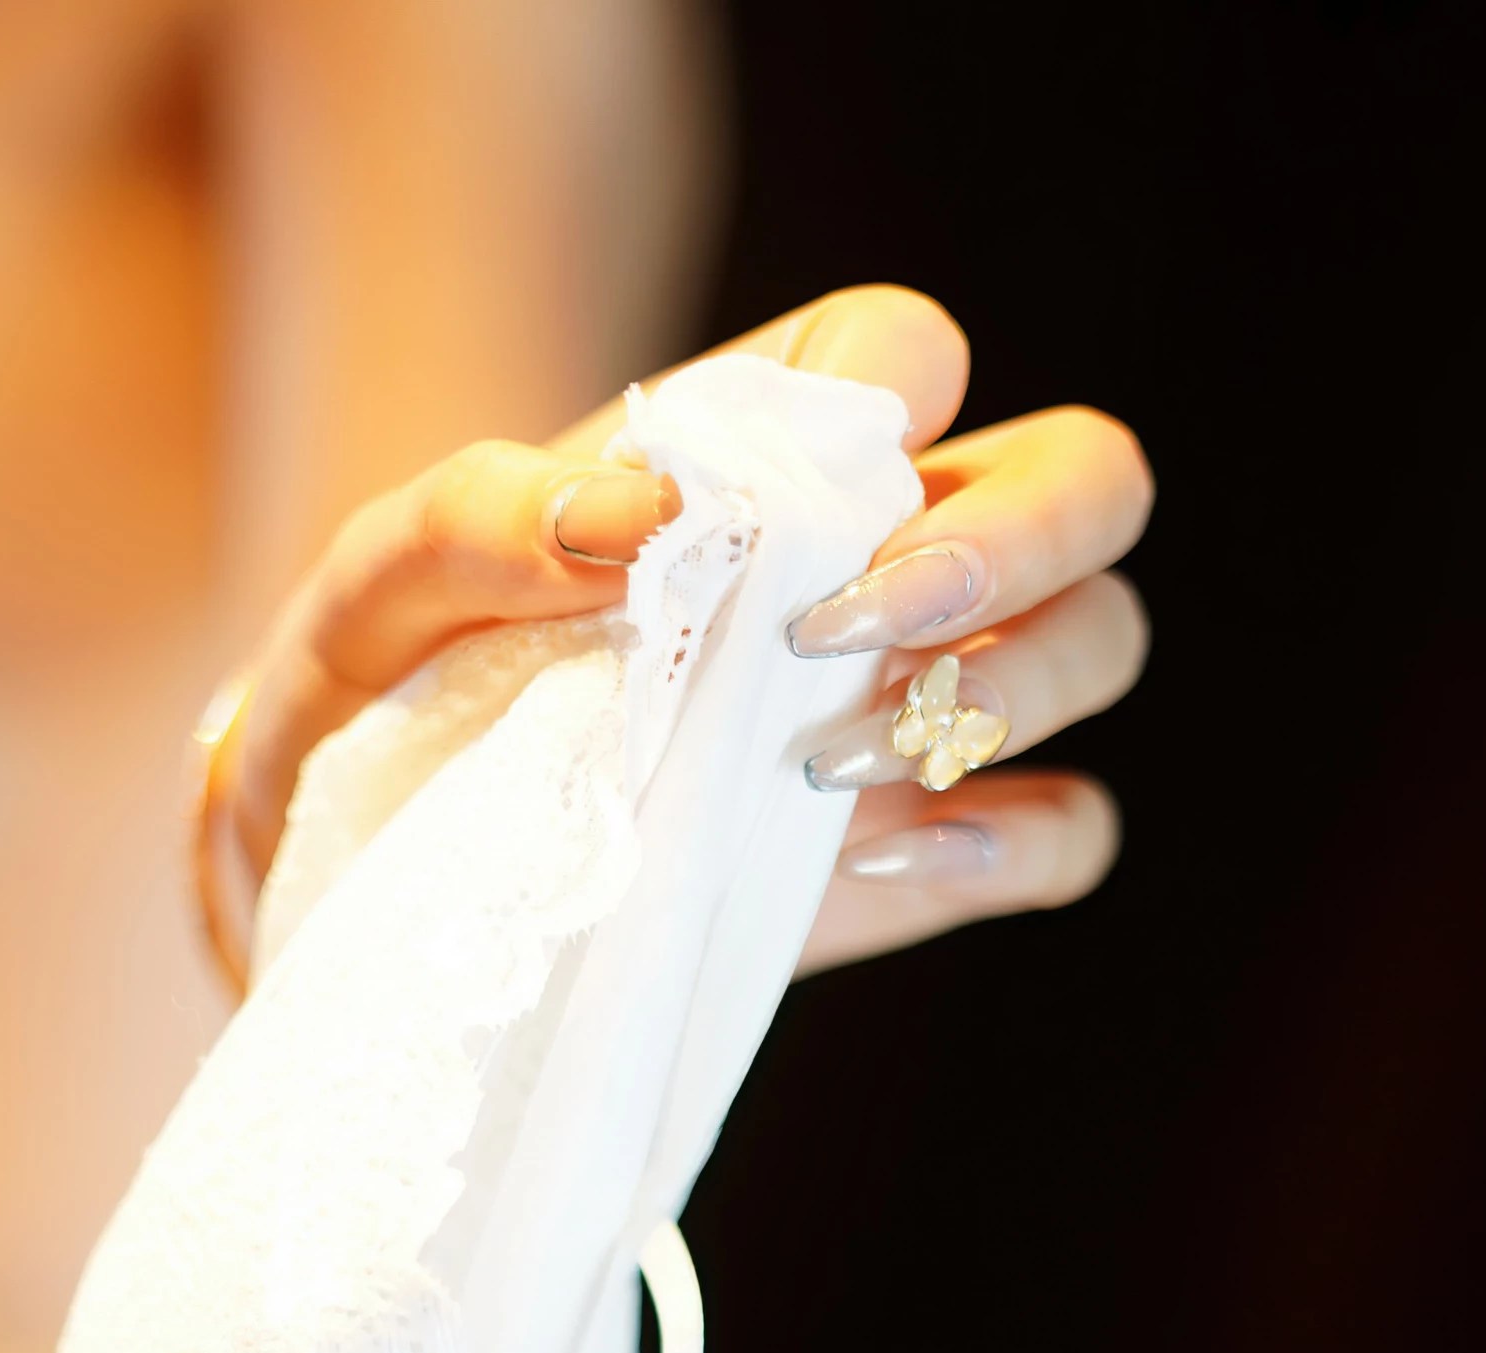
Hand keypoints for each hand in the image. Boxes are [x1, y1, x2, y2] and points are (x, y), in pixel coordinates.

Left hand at [200, 286, 1151, 982]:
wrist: (392, 868)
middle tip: (847, 627)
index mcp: (776, 450)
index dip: (891, 390)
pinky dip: (1015, 838)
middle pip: (1089, 480)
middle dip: (1019, 540)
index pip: (908, 351)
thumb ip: (487, 515)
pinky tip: (889, 853)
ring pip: (1101, 641)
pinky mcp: (931, 852)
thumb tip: (647, 515)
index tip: (789, 491)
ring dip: (1009, 690)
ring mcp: (928, 706)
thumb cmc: (396, 687)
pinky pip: (1069, 830)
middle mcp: (888, 558)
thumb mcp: (385, 586)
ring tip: (824, 762)